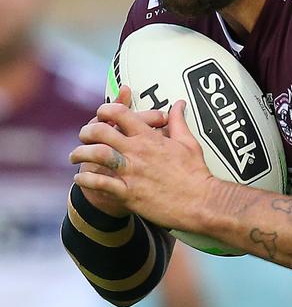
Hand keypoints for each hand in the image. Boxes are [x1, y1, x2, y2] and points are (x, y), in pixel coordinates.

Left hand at [69, 96, 213, 230]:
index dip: (105, 110)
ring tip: (74, 156)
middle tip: (83, 135)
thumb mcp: (189, 143)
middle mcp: (137, 152)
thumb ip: (179, 122)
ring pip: (95, 155)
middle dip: (86, 131)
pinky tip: (80, 179)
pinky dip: (85, 179)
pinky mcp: (128, 193)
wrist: (201, 202)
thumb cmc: (197, 173)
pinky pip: (99, 183)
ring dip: (80, 153)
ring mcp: (131, 173)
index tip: (101, 113)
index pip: (120, 114)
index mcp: (149, 138)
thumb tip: (178, 104)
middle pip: (100, 132)